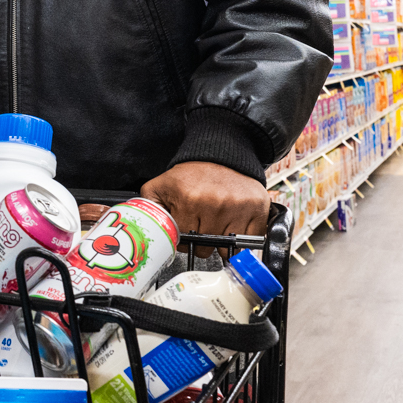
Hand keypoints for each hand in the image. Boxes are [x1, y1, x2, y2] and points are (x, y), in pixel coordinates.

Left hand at [140, 161, 269, 239]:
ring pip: (226, 249)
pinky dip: (241, 240)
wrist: (222, 153)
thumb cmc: (193, 174)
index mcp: (188, 199)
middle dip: (201, 241)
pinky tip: (233, 226)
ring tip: (217, 224)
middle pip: (205, 248)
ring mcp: (239, 208)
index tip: (185, 229)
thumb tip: (145, 229)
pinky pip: (249, 242)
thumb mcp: (162, 184)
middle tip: (202, 224)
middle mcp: (215, 204)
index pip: (183, 240)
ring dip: (221, 243)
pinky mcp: (257, 210)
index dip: (182, 238)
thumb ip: (149, 206)